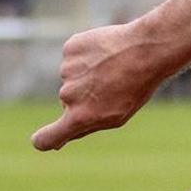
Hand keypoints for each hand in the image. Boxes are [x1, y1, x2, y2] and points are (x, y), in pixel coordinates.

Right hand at [31, 21, 169, 150]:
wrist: (147, 50)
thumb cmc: (136, 88)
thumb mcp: (116, 117)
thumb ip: (85, 127)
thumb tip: (60, 141)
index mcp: (80, 117)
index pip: (47, 137)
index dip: (44, 140)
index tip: (43, 140)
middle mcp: (68, 95)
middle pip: (68, 101)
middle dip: (84, 96)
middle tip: (111, 86)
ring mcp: (67, 70)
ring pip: (72, 77)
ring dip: (87, 74)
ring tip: (112, 67)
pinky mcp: (70, 48)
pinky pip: (73, 56)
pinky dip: (86, 54)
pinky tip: (105, 52)